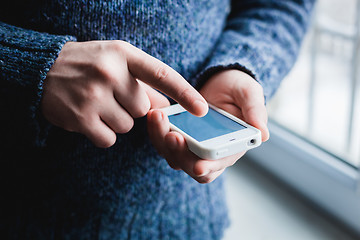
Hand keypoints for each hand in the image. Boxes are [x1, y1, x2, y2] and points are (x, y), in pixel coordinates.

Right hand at [41, 40, 207, 146]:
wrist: (42, 70)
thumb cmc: (88, 65)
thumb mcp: (116, 61)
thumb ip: (144, 82)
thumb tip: (168, 108)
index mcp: (123, 54)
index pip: (162, 75)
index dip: (184, 93)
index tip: (202, 109)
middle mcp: (109, 72)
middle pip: (144, 109)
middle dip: (131, 107)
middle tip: (110, 94)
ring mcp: (93, 95)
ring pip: (127, 126)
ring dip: (116, 120)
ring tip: (97, 104)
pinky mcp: (80, 118)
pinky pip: (109, 139)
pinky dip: (102, 134)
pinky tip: (88, 117)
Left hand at [147, 70, 268, 183]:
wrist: (219, 81)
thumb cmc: (237, 89)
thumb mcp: (249, 93)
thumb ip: (255, 110)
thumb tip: (264, 134)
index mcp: (231, 147)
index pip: (218, 165)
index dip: (209, 168)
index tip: (199, 165)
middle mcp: (209, 152)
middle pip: (191, 166)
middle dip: (181, 155)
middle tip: (173, 136)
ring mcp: (191, 146)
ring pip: (173, 156)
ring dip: (163, 142)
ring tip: (159, 119)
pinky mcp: (177, 135)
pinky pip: (162, 141)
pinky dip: (157, 132)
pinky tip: (155, 115)